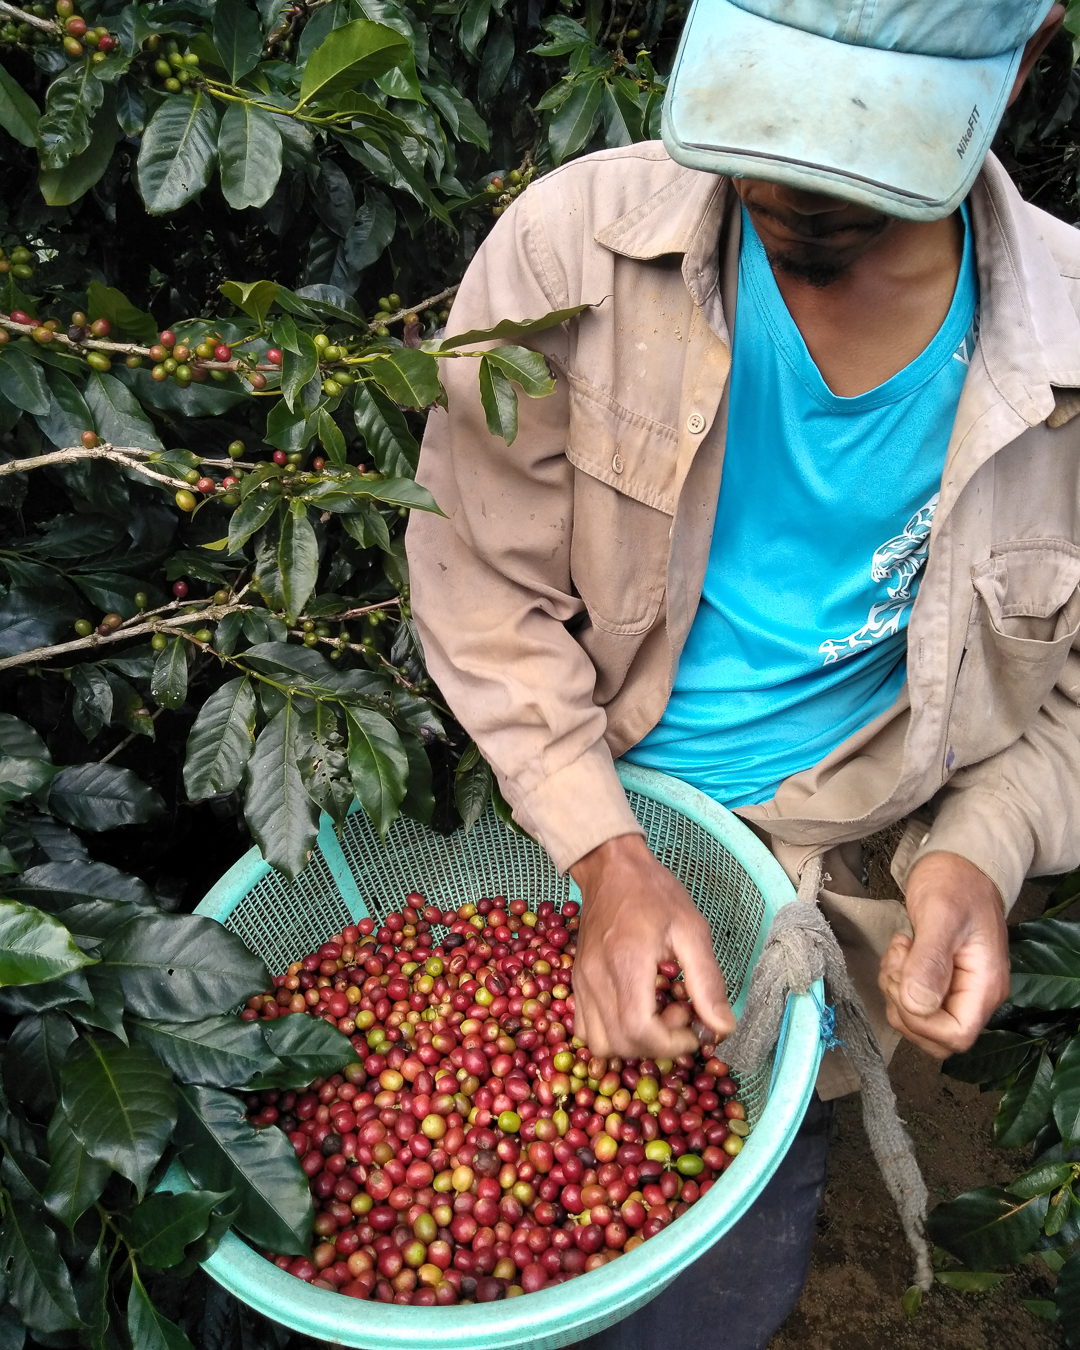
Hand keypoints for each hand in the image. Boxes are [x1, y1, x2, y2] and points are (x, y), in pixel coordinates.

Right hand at [569, 833, 734, 1058]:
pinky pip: (585, 1028)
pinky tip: (634, 1011)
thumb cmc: (655, 894)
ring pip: (598, 1042)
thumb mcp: (692, 929)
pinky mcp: (576, 982)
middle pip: (620, 1043)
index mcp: (627, 964)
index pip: (639, 1031)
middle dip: (657, 1044)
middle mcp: (596, 978)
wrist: (611, 867)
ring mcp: (581, 982)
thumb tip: (723, 1028)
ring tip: (656, 1014)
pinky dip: (611, 1034)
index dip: (671, 1044)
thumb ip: (707, 981)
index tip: (693, 1028)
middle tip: (679, 1013)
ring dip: (632, 1043)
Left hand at [878, 851, 1009, 1058]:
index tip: (906, 979)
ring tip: (900, 951)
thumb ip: (930, 961)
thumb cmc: (955, 883)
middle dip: (904, 1005)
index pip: (956, 1036)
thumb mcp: (940, 916)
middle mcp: (975, 994)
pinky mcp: (940, 981)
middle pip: (935, 1036)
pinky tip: (902, 952)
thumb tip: (919, 1004)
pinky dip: (896, 982)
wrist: (958, 863)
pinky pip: (912, 1000)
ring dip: (896, 990)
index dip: (921, 1021)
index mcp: (985, 986)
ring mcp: (958, 989)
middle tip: (899, 961)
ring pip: (918, 1019)